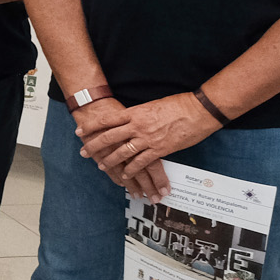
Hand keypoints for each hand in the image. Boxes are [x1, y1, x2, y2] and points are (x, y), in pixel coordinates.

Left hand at [76, 94, 217, 197]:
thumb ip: (138, 114)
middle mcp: (137, 126)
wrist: (199, 110)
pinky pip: (140, 162)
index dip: (91, 126)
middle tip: (84, 151)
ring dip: (110, 160)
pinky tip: (124, 174)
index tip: (80, 131)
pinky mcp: (160, 149)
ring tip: (101, 165)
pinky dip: (131, 170)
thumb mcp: (152, 105)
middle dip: (94, 145)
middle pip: (109, 137)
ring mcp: (148, 139)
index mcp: (135, 112)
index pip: (107, 120)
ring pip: (122, 152)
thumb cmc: (178, 104)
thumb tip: (128, 119)